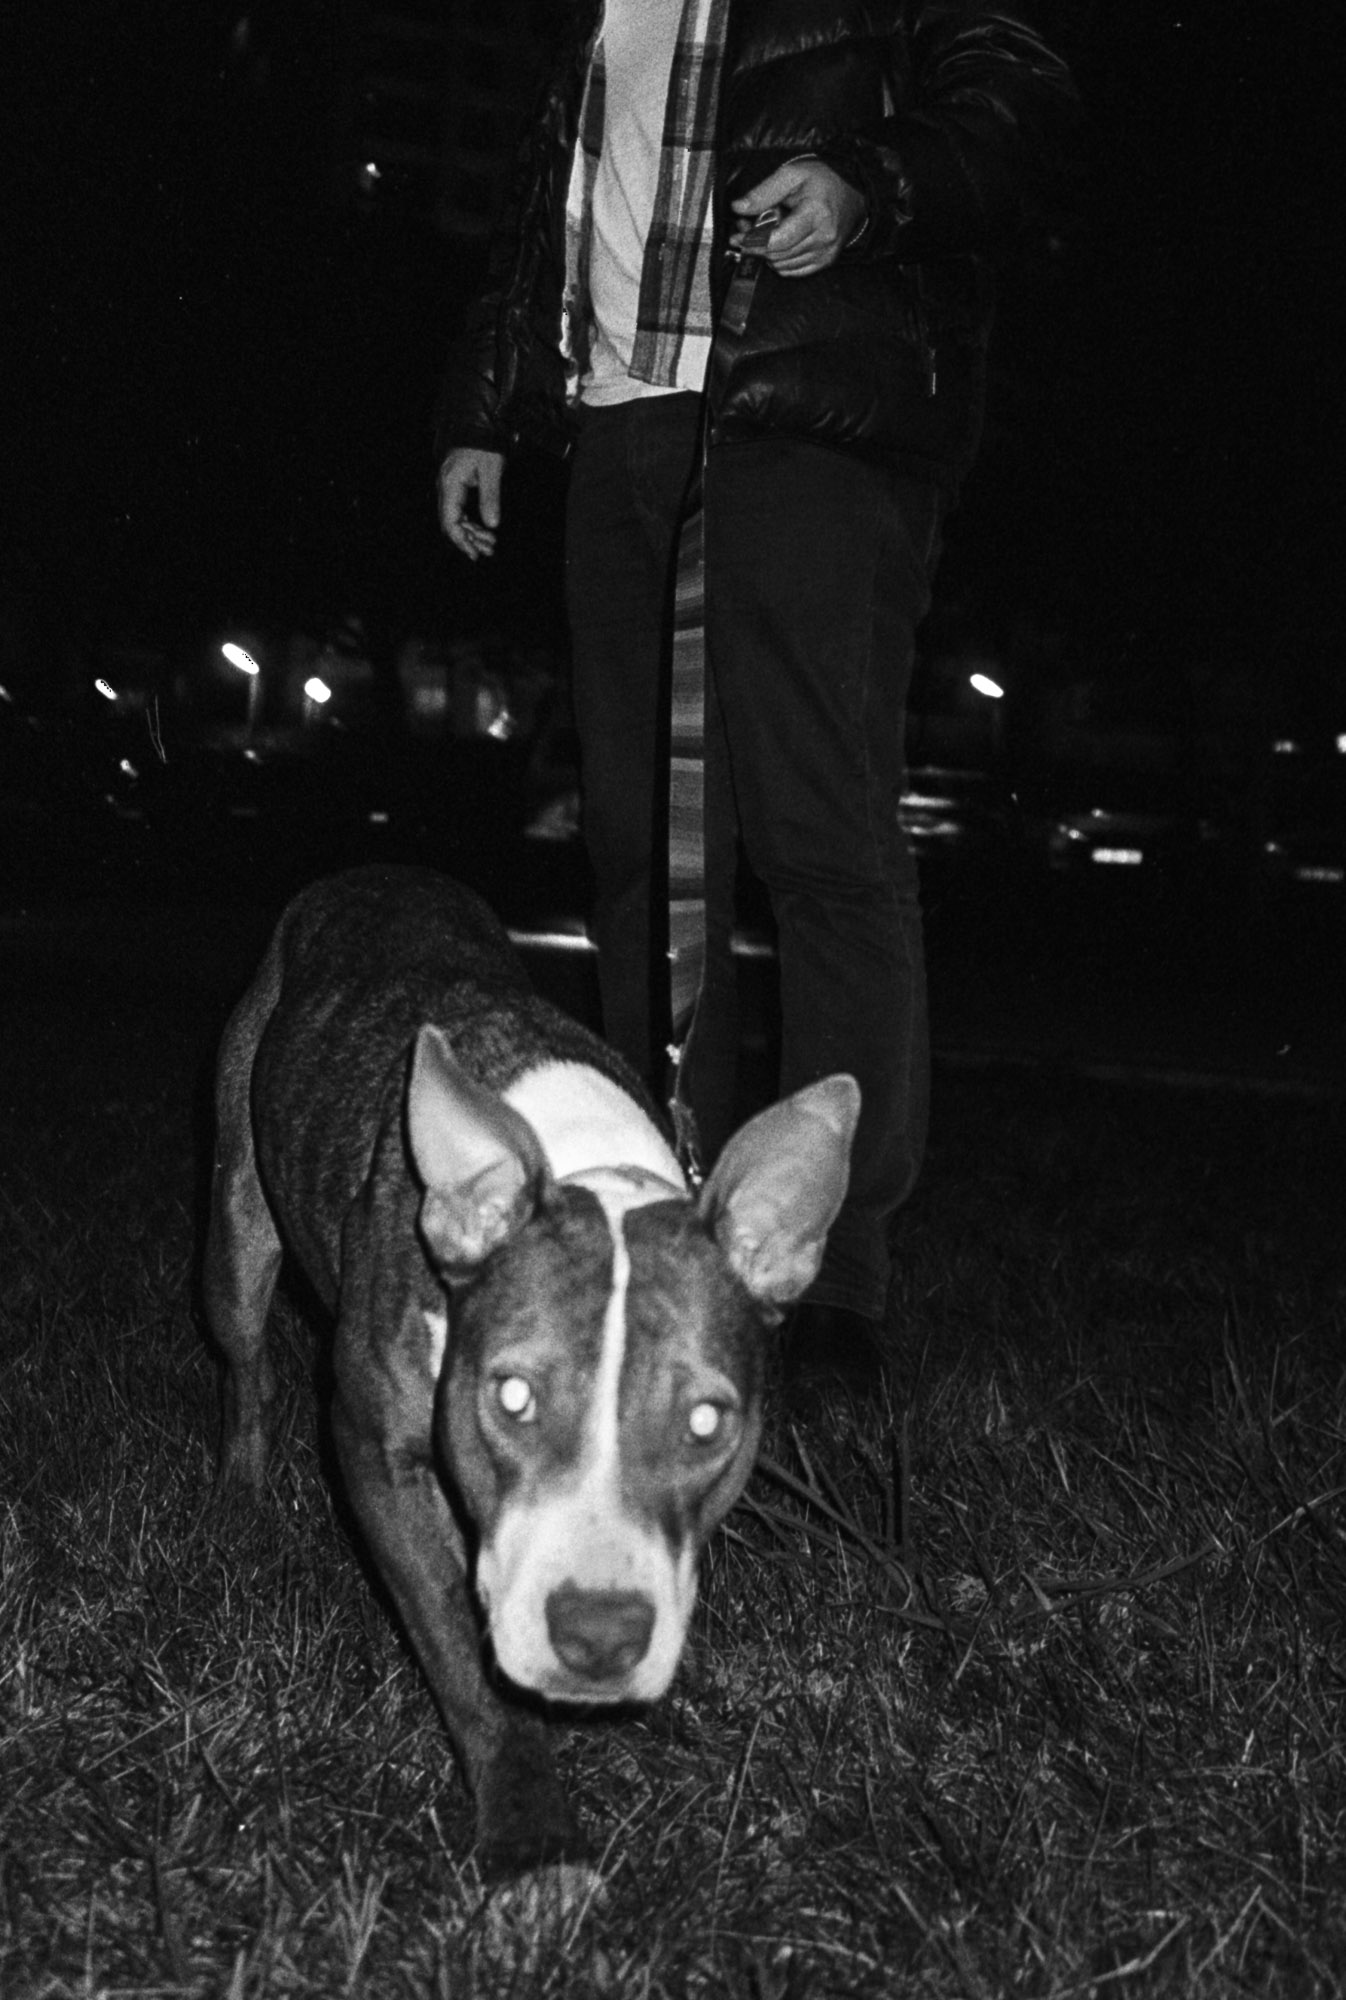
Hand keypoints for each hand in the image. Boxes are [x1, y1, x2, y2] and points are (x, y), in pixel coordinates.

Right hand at [438, 448, 505, 559]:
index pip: (450, 521)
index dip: (461, 540)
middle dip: (469, 540)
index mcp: (450, 485)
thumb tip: (492, 525)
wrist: (478, 425)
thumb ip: (490, 497)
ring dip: (472, 533)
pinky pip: (461, 511)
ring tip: (491, 544)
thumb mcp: (491, 470)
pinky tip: (486, 530)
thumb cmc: (484, 445)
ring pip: (457, 519)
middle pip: (451, 523)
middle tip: (488, 551)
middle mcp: (446, 488)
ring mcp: (450, 488)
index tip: (475, 553)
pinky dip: (472, 523)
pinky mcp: (457, 487)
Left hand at [729, 160, 866, 277]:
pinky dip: (779, 260)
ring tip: (763, 232)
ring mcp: (826, 252)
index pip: (777, 240)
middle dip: (756, 245)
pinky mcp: (825, 261)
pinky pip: (792, 271)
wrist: (853, 190)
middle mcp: (823, 238)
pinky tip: (777, 244)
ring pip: (782, 265)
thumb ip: (764, 192)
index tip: (737, 237)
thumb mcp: (792, 174)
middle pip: (777, 254)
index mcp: (815, 215)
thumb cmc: (823, 179)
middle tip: (746, 229)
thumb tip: (738, 208)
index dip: (753, 242)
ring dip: (766, 253)